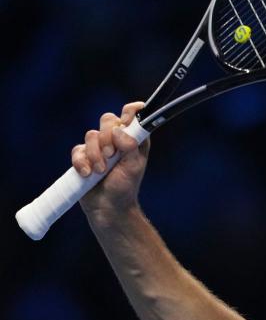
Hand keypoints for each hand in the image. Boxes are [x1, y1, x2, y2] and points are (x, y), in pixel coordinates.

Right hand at [74, 102, 150, 219]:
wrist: (107, 207)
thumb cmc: (124, 187)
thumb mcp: (133, 166)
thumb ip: (130, 146)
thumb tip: (119, 130)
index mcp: (133, 139)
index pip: (132, 115)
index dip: (130, 112)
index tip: (127, 120)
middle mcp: (116, 140)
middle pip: (107, 119)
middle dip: (107, 136)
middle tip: (111, 155)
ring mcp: (98, 147)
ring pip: (91, 134)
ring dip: (95, 154)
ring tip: (100, 171)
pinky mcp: (83, 156)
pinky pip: (77, 150)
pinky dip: (81, 162)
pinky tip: (87, 174)